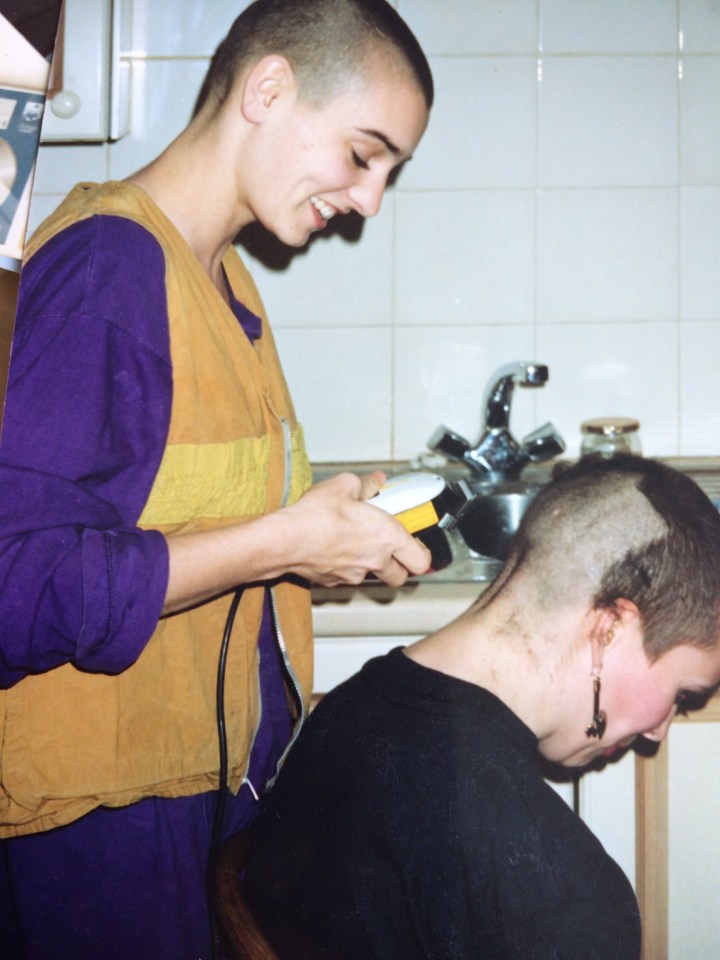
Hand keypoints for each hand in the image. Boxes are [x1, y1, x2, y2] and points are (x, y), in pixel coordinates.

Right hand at [276, 471, 431, 587]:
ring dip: (371, 565)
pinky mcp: (335, 582)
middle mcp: (376, 560)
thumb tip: (376, 481)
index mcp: (387, 536)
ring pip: (373, 576)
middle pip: (401, 576)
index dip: (422, 554)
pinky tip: (335, 549)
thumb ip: (367, 484)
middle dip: (400, 565)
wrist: (284, 541)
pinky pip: (348, 577)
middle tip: (392, 549)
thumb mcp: (344, 485)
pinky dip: (347, 566)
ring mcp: (355, 575)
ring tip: (357, 543)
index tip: (417, 544)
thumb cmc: (315, 516)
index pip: (421, 560)